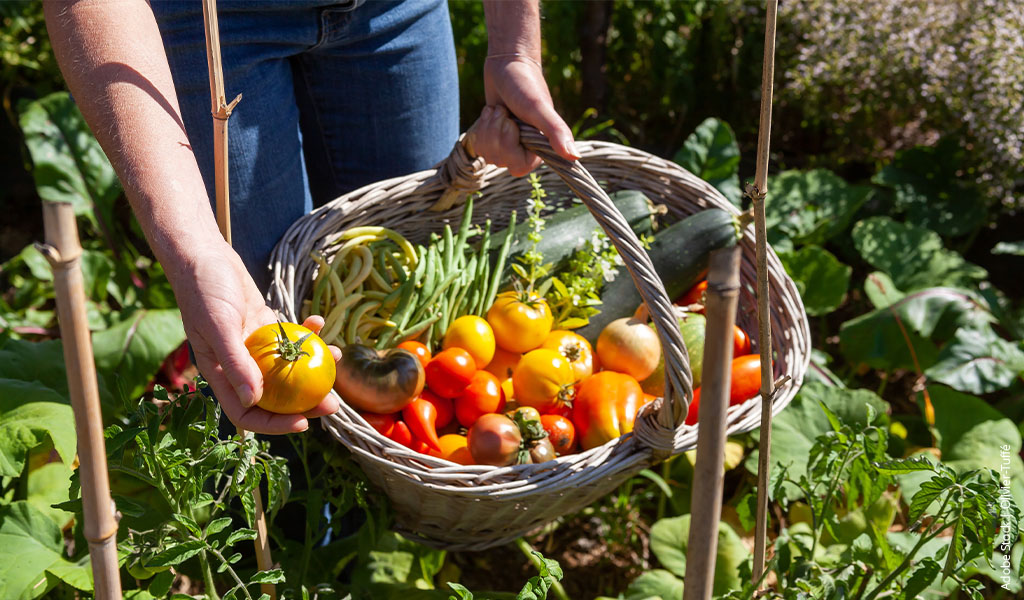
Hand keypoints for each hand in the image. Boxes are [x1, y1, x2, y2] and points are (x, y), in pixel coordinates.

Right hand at [176, 241, 339, 433]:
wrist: (204, 256)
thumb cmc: (204, 290)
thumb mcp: (219, 326)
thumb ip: (235, 363)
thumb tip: (253, 401)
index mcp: (220, 375)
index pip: (247, 413)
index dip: (274, 424)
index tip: (303, 423)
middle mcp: (238, 366)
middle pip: (274, 396)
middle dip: (304, 403)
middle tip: (334, 403)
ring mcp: (254, 347)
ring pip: (287, 368)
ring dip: (313, 367)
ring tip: (337, 357)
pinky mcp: (265, 327)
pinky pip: (290, 338)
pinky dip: (306, 333)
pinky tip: (319, 323)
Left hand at [469, 56, 578, 175]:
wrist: (507, 65)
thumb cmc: (525, 85)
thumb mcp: (539, 109)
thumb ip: (557, 132)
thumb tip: (575, 157)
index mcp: (540, 148)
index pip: (517, 167)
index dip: (508, 147)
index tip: (512, 124)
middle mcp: (525, 150)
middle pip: (499, 160)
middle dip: (495, 133)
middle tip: (505, 113)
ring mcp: (508, 145)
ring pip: (487, 154)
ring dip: (487, 128)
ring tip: (499, 111)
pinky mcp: (493, 138)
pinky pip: (479, 147)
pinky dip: (481, 128)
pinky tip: (491, 113)